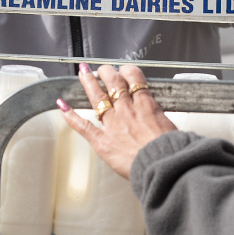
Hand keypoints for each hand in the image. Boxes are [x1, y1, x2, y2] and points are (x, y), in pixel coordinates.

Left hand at [58, 63, 176, 178]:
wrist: (162, 165)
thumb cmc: (170, 150)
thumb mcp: (171, 126)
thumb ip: (160, 120)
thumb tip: (160, 121)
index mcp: (146, 105)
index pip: (134, 78)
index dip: (128, 71)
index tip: (125, 71)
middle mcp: (127, 110)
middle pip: (113, 82)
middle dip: (106, 72)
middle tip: (102, 69)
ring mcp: (112, 124)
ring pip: (97, 96)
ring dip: (89, 82)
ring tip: (83, 73)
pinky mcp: (102, 141)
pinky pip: (83, 125)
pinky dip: (70, 115)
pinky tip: (62, 105)